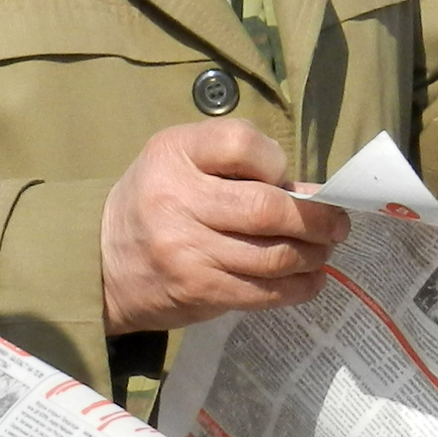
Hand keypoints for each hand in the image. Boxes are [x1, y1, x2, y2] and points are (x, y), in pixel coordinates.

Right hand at [101, 120, 349, 333]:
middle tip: (337, 224)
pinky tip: (308, 279)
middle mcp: (175, 199)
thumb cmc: (154, 203)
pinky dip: (299, 287)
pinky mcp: (198, 290)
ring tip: (323, 251)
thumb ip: (240, 169)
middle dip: (317, 219)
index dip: (276, 163)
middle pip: (267, 208)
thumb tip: (318, 195)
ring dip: (313, 254)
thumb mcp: (181, 164)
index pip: (243, 145)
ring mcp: (186, 249)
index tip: (281, 179)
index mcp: (172, 154)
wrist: (100, 261)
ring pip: (275, 255)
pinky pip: (265, 291)